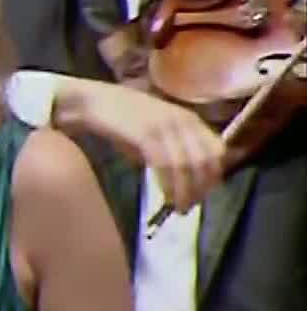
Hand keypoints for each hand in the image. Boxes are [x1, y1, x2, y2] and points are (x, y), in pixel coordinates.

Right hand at [56, 78, 224, 211]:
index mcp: (189, 119)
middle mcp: (183, 121)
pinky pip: (165, 164)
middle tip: (189, 206)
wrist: (93, 102)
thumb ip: (172, 150)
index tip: (202, 194)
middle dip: (200, 188)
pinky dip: (168, 183)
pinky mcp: (146, 134)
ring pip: (187, 165)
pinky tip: (164, 196)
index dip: (214, 176)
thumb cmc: (121, 121)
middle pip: (205, 160)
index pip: (217, 150)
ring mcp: (165, 126)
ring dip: (185, 191)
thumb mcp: (155, 132)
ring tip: (179, 208)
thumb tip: (186, 181)